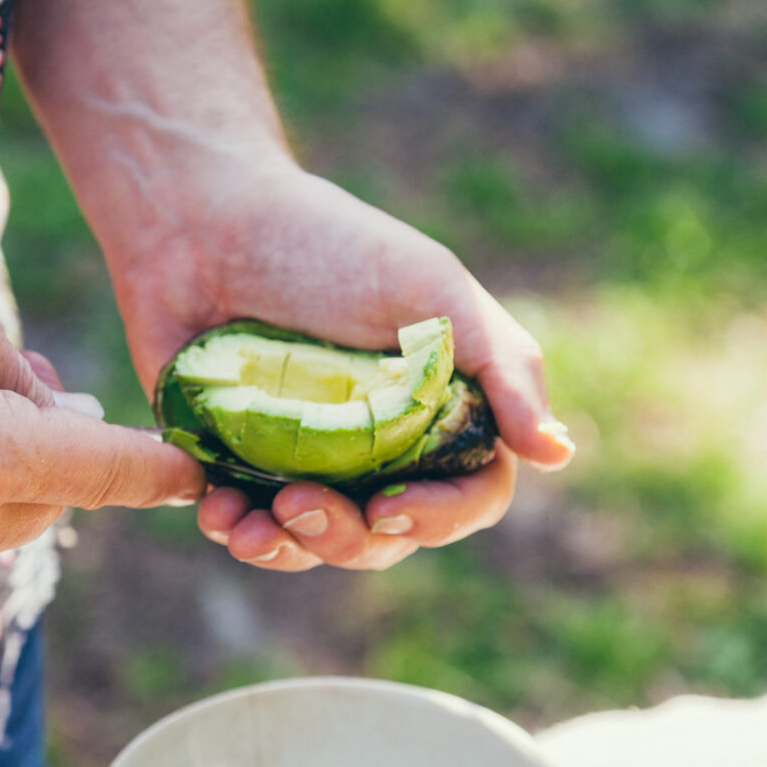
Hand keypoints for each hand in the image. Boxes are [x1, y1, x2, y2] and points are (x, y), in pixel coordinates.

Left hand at [109, 158, 573, 570]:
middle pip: (387, 537)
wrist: (207, 216)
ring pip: (314, 542)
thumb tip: (559, 454)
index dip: (440, 518)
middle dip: (347, 538)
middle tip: (302, 502)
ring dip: (287, 550)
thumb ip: (503, 368)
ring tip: (247, 526)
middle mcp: (378, 446)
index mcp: (440, 412)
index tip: (394, 509)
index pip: (468, 495)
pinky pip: (242, 521)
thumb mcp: (433, 290)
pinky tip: (215, 510)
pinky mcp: (236, 458)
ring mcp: (305, 457)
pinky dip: (232, 528)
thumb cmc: (331, 243)